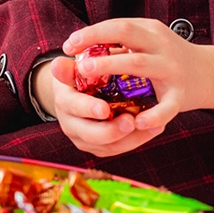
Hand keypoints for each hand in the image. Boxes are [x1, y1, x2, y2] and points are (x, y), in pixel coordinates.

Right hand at [44, 54, 166, 157]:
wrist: (73, 96)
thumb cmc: (77, 76)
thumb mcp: (71, 70)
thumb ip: (67, 68)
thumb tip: (58, 63)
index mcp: (64, 102)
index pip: (75, 107)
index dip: (88, 110)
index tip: (104, 109)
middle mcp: (71, 125)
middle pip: (92, 135)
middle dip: (113, 131)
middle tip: (132, 121)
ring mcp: (85, 139)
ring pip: (109, 146)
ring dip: (132, 138)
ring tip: (153, 126)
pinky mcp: (99, 147)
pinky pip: (119, 148)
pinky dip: (138, 139)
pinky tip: (155, 128)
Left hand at [63, 18, 213, 134]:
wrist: (212, 73)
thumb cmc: (168, 59)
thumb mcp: (147, 45)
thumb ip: (118, 48)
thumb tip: (78, 53)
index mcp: (150, 31)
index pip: (118, 24)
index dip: (92, 32)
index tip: (69, 44)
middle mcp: (161, 45)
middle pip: (128, 36)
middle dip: (98, 44)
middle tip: (75, 57)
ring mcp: (173, 69)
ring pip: (141, 64)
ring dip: (112, 66)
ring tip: (89, 74)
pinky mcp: (182, 95)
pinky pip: (167, 106)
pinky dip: (153, 114)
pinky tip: (137, 122)